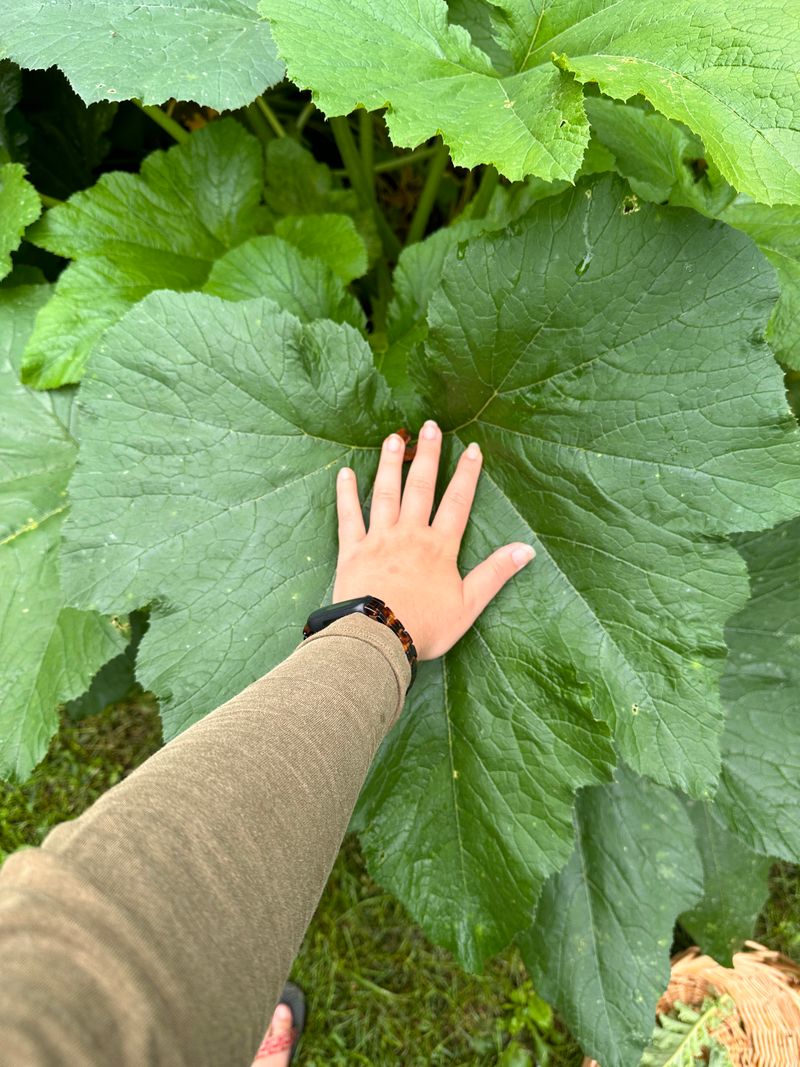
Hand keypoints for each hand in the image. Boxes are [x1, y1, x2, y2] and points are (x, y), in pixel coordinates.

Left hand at [332, 419, 534, 659]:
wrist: (379, 637)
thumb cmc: (425, 626)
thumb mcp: (469, 605)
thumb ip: (495, 573)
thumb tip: (526, 549)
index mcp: (440, 547)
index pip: (457, 502)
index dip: (466, 474)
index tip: (472, 448)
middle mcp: (410, 534)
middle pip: (421, 488)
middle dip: (427, 456)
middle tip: (430, 426)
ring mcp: (379, 539)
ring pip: (386, 493)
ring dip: (390, 465)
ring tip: (394, 438)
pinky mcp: (353, 550)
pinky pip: (349, 517)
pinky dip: (346, 494)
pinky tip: (344, 474)